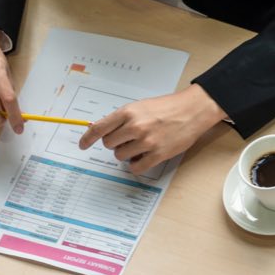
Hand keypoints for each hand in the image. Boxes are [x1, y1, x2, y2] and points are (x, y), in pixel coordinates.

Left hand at [78, 84, 226, 173]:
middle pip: (109, 144)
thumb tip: (105, 132)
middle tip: (127, 140)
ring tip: (140, 146)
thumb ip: (123, 118)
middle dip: (115, 144)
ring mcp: (146, 142)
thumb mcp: (141, 106)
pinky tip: (143, 158)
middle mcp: (135, 126)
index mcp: (128, 112)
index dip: (87, 138)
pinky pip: (135, 168)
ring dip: (126, 154)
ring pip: (120, 156)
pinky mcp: (157, 154)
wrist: (192, 110)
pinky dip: (136, 165)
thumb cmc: (167, 107)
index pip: (99, 128)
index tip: (82, 145)